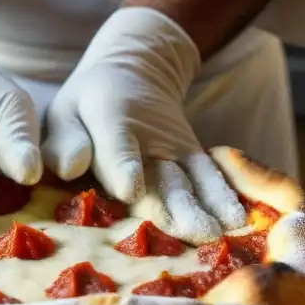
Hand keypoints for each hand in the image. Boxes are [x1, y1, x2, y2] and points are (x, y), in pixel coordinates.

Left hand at [41, 7, 245, 243]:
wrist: (137, 68)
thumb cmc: (88, 104)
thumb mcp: (65, 112)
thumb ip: (65, 141)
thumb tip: (69, 169)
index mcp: (112, 119)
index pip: (119, 146)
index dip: (125, 167)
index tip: (131, 191)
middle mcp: (150, 135)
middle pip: (163, 173)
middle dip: (178, 205)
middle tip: (194, 234)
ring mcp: (177, 147)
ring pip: (192, 179)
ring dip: (207, 207)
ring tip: (220, 235)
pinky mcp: (194, 155)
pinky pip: (212, 175)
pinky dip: (226, 197)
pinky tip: (239, 222)